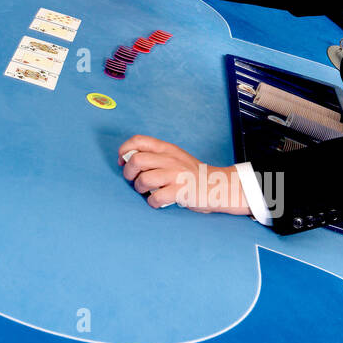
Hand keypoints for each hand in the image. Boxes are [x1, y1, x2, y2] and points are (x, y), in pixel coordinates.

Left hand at [117, 135, 250, 213]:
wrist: (220, 186)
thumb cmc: (192, 174)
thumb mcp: (175, 157)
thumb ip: (156, 155)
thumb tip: (128, 159)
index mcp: (167, 149)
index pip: (139, 140)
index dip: (124, 150)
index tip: (122, 161)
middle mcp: (171, 159)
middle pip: (136, 160)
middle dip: (128, 173)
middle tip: (133, 180)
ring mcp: (176, 175)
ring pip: (143, 180)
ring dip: (140, 188)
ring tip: (147, 192)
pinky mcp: (181, 191)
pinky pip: (155, 198)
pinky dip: (152, 202)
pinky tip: (158, 201)